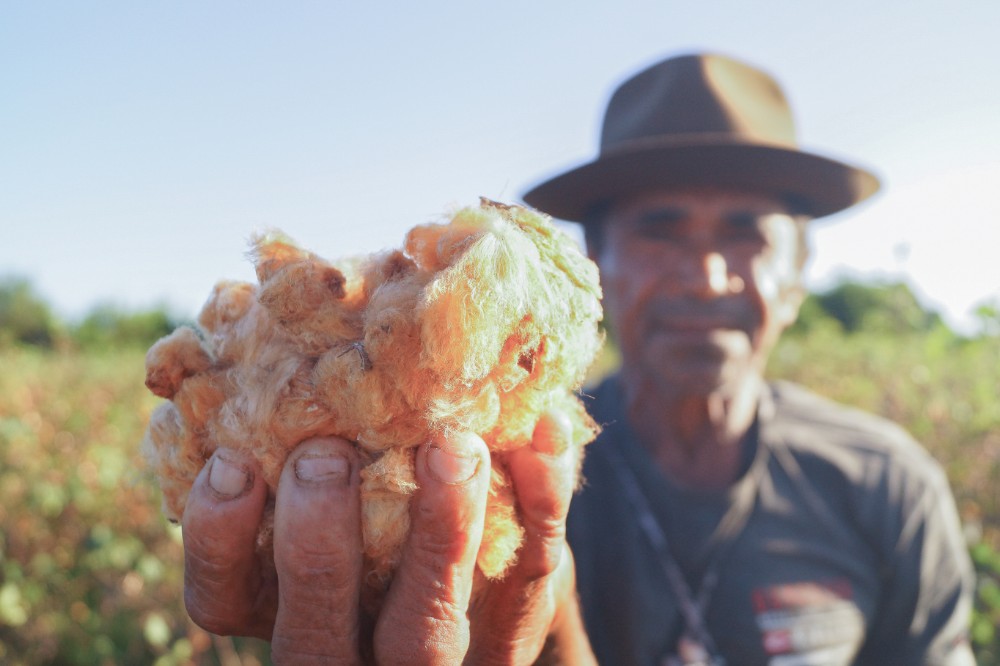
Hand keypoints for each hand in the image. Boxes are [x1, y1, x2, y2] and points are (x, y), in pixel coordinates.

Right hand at [180, 411, 594, 663]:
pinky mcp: (509, 641)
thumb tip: (314, 286)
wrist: (481, 586)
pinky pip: (530, 584)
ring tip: (451, 447)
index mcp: (287, 607)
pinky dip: (541, 507)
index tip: (230, 461)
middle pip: (315, 633)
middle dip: (315, 547)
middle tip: (325, 456)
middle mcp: (349, 649)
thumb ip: (313, 415)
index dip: (216, 537)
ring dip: (437, 535)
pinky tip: (546, 434)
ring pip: (426, 630)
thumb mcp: (334, 474)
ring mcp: (429, 659)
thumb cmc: (381, 499)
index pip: (221, 598)